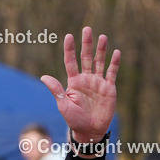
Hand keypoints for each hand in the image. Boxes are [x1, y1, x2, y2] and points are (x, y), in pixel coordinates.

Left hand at [41, 27, 120, 142]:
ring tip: (102, 36)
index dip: (70, 49)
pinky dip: (114, 63)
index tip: (68, 36)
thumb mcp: (63, 105)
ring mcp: (98, 82)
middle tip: (87, 29)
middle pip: (86, 57)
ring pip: (99, 62)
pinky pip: (112, 73)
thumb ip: (56, 90)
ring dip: (101, 50)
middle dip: (86, 44)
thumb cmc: (74, 120)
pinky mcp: (109, 88)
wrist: (90, 131)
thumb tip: (43, 76)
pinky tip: (116, 52)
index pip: (71, 62)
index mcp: (74, 82)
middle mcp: (86, 79)